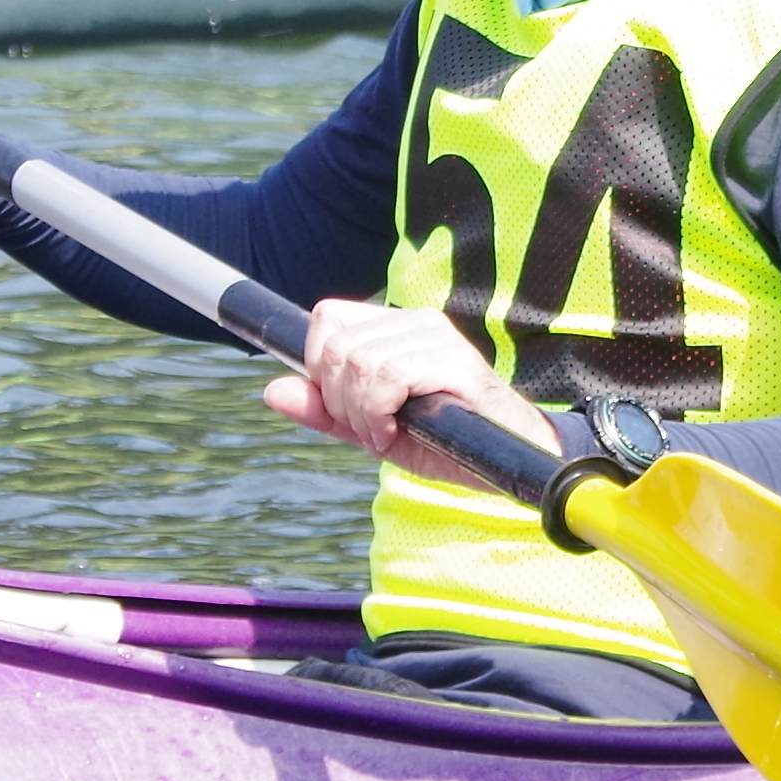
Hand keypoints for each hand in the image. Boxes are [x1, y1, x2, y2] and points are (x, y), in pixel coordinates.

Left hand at [261, 298, 554, 491]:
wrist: (508, 462)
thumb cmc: (446, 442)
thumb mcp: (372, 429)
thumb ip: (325, 411)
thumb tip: (272, 390)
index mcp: (396, 328)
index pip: (327, 317)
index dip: (319, 366)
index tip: (345, 406)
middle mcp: (417, 322)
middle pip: (334, 344)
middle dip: (339, 400)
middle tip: (371, 429)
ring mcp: (437, 338)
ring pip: (357, 362)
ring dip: (362, 414)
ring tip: (389, 434)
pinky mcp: (455, 363)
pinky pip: (387, 377)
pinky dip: (379, 415)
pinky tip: (399, 434)